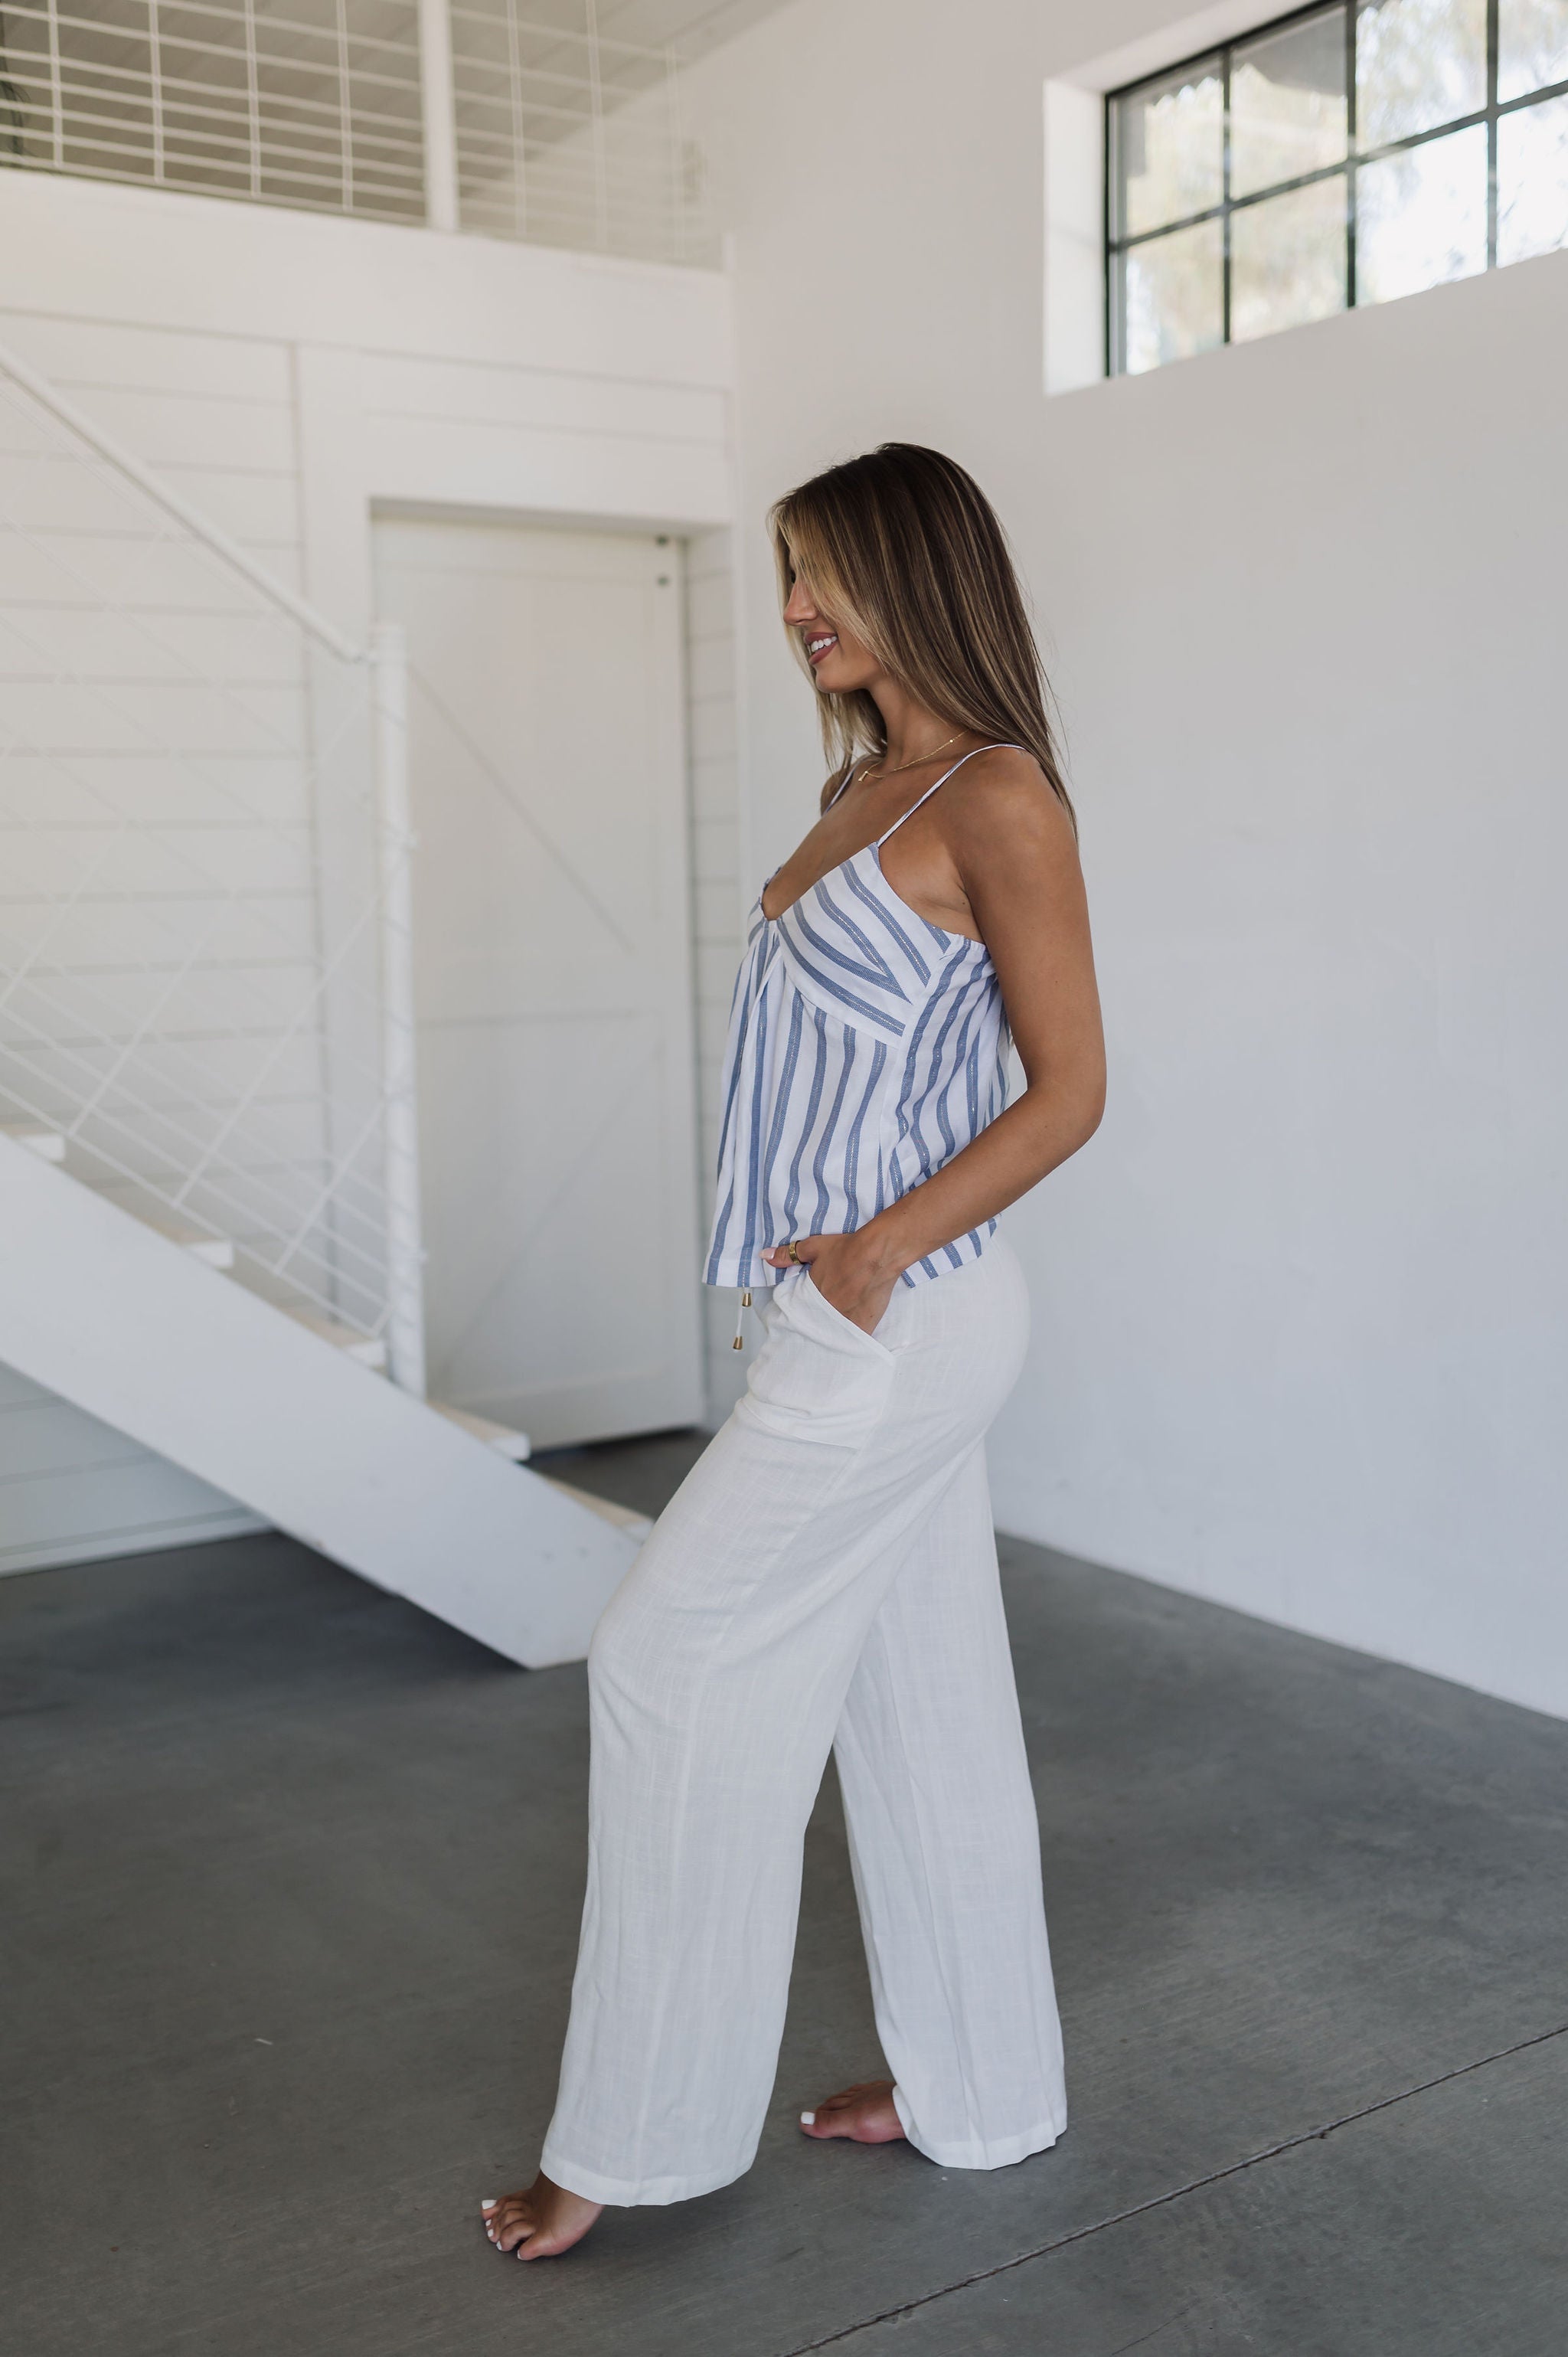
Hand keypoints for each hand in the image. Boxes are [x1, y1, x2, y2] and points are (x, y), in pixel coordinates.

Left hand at [761, 1230, 900, 1336]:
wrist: (878, 1253)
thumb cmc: (847, 1249)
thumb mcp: (814, 1247)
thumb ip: (788, 1255)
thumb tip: (764, 1256)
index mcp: (812, 1295)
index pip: (800, 1310)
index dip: (804, 1309)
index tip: (807, 1308)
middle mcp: (826, 1311)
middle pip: (817, 1322)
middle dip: (818, 1320)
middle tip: (824, 1314)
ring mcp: (845, 1321)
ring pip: (833, 1333)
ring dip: (832, 1330)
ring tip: (834, 1326)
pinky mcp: (863, 1325)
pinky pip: (852, 1338)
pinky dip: (850, 1337)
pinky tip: (848, 1336)